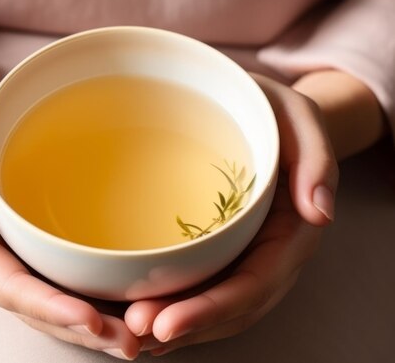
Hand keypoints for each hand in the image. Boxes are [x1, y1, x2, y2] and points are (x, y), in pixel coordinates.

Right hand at [0, 74, 140, 360]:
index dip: (45, 306)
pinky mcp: (34, 248)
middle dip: (79, 330)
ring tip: (140, 338)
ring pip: (52, 303)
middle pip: (34, 307)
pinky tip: (130, 306)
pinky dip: (95, 300)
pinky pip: (63, 281)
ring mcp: (12, 257)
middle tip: (131, 343)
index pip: (5, 283)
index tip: (89, 318)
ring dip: (93, 326)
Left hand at [124, 74, 338, 355]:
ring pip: (213, 306)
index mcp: (289, 231)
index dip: (211, 309)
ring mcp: (243, 255)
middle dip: (184, 326)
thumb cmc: (278, 112)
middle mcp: (267, 253)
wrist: (264, 113)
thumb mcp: (299, 117)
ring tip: (128, 334)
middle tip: (134, 333)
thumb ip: (316, 157)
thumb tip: (320, 212)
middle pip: (229, 307)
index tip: (167, 323)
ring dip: (174, 326)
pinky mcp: (221, 249)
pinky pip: (201, 286)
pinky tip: (138, 312)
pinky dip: (173, 305)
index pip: (253, 284)